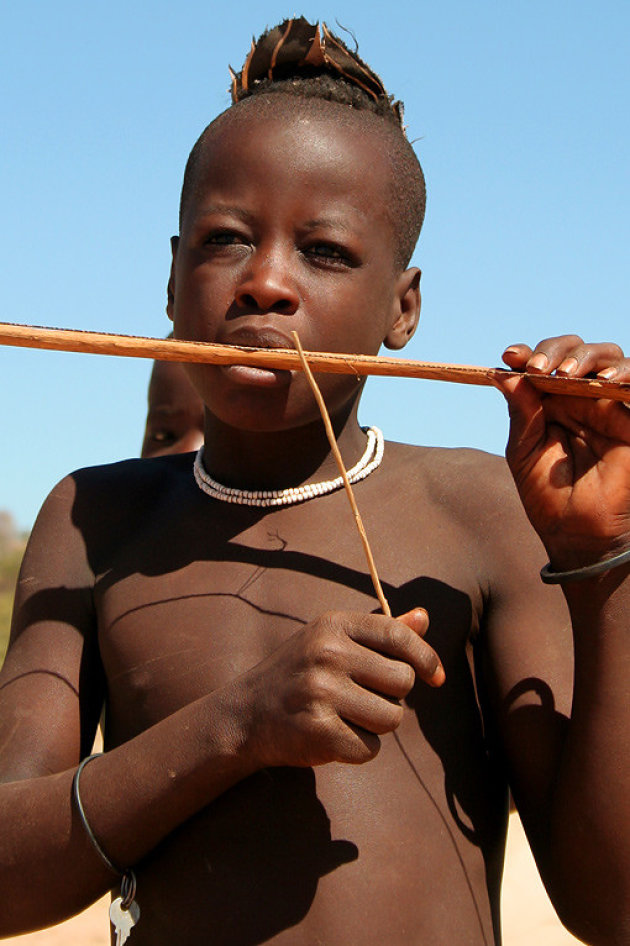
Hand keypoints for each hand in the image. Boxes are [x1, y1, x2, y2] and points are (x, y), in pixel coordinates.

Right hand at [238, 608, 443, 768]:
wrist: (245, 715)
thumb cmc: (299, 673)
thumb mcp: (331, 640)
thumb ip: (379, 631)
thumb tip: (424, 617)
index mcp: (333, 625)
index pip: (398, 635)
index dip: (425, 658)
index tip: (435, 677)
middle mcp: (327, 654)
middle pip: (402, 681)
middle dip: (393, 695)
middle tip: (362, 697)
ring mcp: (321, 693)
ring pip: (392, 718)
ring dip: (377, 725)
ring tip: (346, 716)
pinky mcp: (319, 732)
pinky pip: (370, 748)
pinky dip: (359, 749)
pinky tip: (333, 736)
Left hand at [495, 335, 629, 567]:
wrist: (576, 533)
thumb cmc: (547, 494)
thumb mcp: (524, 451)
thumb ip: (521, 413)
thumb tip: (503, 373)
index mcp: (550, 401)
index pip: (543, 363)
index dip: (528, 353)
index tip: (510, 356)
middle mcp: (580, 397)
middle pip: (577, 350)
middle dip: (556, 350)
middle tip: (539, 369)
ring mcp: (608, 406)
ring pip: (610, 358)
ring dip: (589, 357)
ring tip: (568, 374)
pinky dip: (625, 374)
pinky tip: (606, 381)